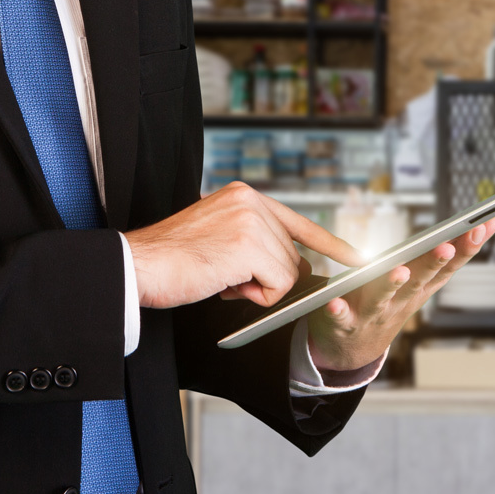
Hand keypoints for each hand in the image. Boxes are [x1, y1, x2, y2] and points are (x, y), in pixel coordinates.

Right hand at [126, 182, 361, 308]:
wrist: (137, 266)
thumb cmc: (171, 260)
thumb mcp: (219, 237)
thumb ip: (255, 242)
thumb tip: (294, 267)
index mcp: (244, 195)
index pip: (298, 221)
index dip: (330, 243)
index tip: (356, 257)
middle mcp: (252, 201)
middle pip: (292, 255)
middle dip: (268, 277)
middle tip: (229, 278)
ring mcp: (252, 221)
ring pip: (287, 273)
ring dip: (258, 289)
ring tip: (221, 279)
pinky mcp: (250, 246)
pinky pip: (278, 286)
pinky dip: (256, 298)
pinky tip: (226, 285)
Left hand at [307, 216, 494, 372]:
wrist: (353, 348)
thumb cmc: (392, 302)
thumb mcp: (425, 279)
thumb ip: (453, 252)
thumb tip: (493, 222)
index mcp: (421, 287)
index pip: (448, 266)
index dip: (466, 248)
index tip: (481, 227)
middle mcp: (401, 300)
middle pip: (420, 280)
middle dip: (434, 263)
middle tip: (446, 245)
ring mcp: (374, 313)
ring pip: (384, 297)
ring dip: (392, 284)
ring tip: (400, 271)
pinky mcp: (344, 323)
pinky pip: (340, 317)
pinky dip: (338, 310)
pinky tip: (335, 301)